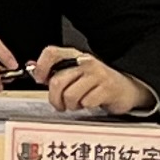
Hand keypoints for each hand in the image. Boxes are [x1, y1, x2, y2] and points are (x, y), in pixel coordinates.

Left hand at [31, 43, 151, 116]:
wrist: (126, 88)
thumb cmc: (97, 82)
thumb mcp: (75, 73)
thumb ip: (54, 71)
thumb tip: (32, 67)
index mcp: (74, 56)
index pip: (51, 53)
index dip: (41, 68)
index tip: (41, 80)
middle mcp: (85, 62)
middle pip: (57, 82)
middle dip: (55, 99)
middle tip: (59, 104)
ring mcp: (97, 74)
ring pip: (70, 95)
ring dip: (71, 105)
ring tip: (78, 103)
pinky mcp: (107, 87)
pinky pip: (86, 102)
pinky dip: (86, 106)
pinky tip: (91, 102)